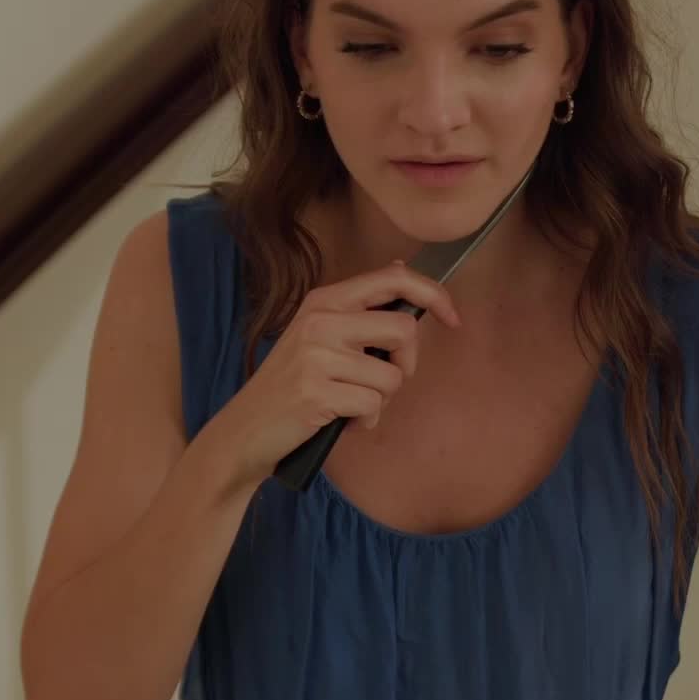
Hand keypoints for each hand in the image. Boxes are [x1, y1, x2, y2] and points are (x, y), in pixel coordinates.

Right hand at [221, 260, 461, 485]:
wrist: (245, 429)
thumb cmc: (291, 386)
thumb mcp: (318, 335)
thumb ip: (359, 308)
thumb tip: (401, 269)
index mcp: (324, 300)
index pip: (393, 279)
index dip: (433, 294)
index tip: (453, 318)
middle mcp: (321, 320)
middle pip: (403, 329)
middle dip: (407, 363)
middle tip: (385, 380)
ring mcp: (317, 355)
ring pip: (392, 377)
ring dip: (381, 401)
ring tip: (350, 405)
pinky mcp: (317, 391)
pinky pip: (373, 406)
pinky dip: (365, 421)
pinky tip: (342, 421)